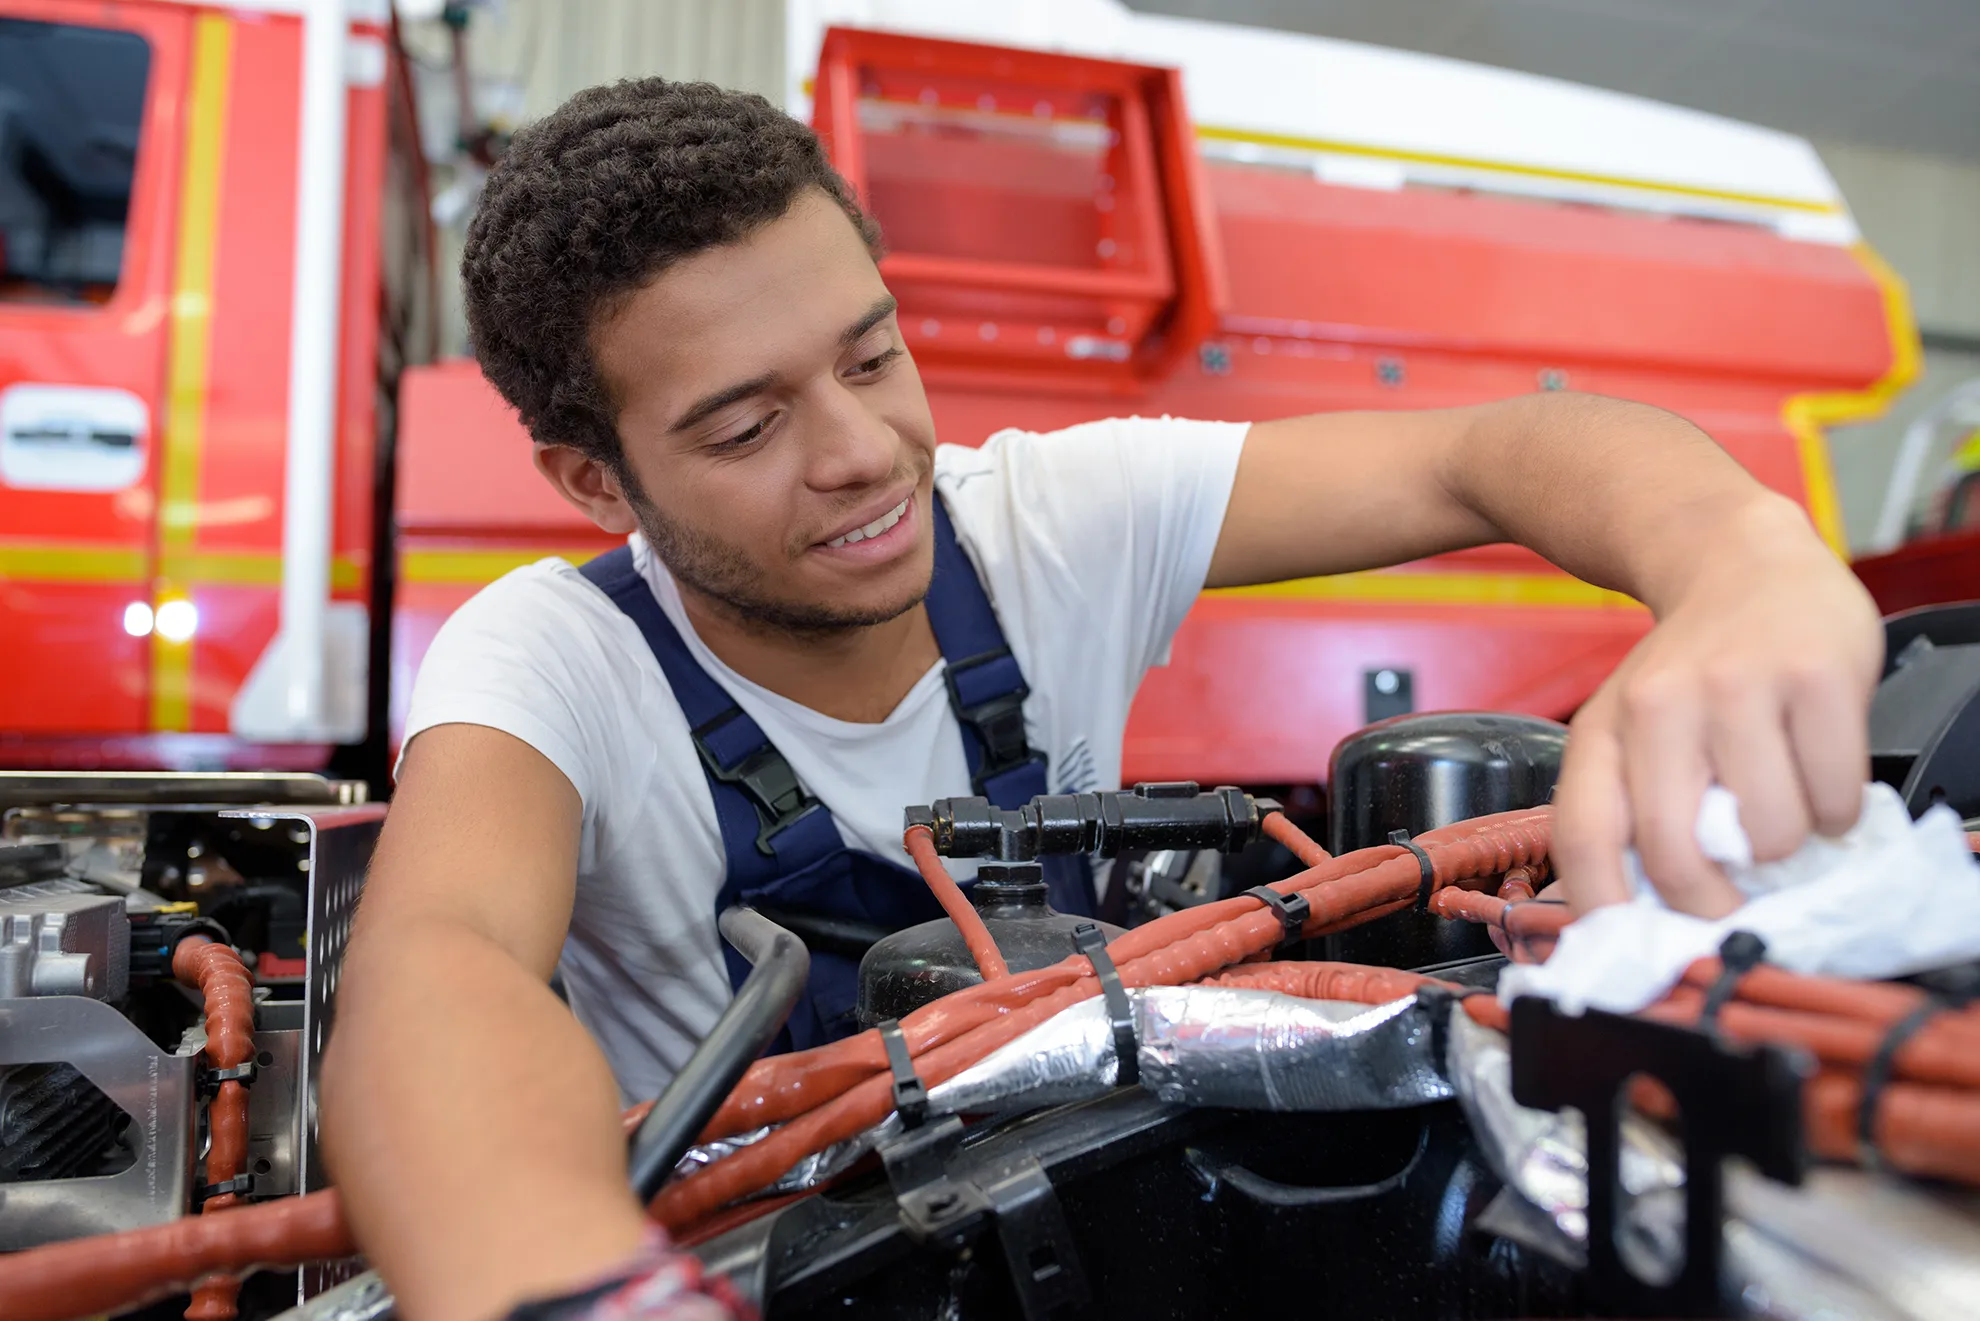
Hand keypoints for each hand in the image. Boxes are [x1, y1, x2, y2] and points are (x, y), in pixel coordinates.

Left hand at [1551, 498, 1882, 916]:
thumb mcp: (1629, 727)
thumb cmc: (1688, 665)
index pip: (1584, 840)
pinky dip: (1837, 810)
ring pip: (1769, 836)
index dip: (1608, 910)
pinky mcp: (1817, 678)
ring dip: (1787, 848)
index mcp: (1603, 730)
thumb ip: (1624, 806)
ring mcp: (1740, 690)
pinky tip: (1820, 776)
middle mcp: (1660, 708)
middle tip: (1735, 900)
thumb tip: (1634, 916)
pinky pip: (1835, 797)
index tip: (1642, 943)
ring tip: (1782, 808)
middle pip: (1677, 855)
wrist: (1743, 560)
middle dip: (1712, 902)